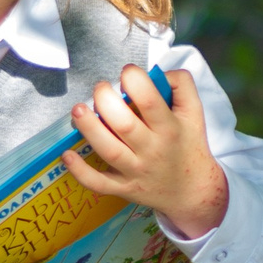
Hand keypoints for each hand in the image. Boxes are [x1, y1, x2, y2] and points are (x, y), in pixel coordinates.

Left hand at [60, 66, 230, 240]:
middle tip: (100, 88)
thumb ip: (181, 84)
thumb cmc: (189, 144)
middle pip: (124, 125)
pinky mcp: (124, 188)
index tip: (127, 72)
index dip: (134, 80)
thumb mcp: (195, 111)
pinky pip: (99, 183)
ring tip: (78, 109)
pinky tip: (67, 154)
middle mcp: (152, 150)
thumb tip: (155, 72)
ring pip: (109, 150)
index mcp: (170, 128)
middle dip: (105, 101)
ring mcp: (136, 171)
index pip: (150, 101)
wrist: (193, 190)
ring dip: (89, 129)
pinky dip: (80, 171)